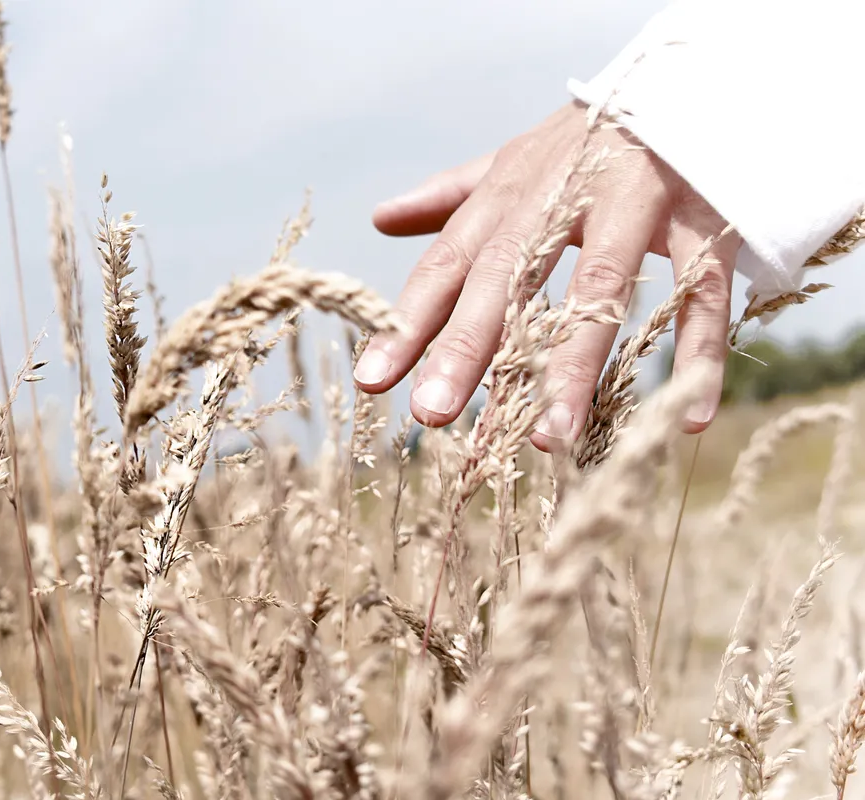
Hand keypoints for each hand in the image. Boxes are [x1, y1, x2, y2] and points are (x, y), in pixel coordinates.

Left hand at [353, 103, 738, 451]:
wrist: (691, 83)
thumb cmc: (587, 142)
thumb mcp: (515, 161)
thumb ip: (451, 197)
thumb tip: (380, 218)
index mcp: (511, 192)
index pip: (448, 262)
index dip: (408, 321)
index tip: (371, 380)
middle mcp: (564, 196)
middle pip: (509, 276)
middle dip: (467, 346)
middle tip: (431, 413)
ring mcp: (638, 204)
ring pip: (603, 288)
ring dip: (574, 365)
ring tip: (548, 439)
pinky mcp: (705, 220)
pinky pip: (703, 292)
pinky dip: (697, 354)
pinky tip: (685, 419)